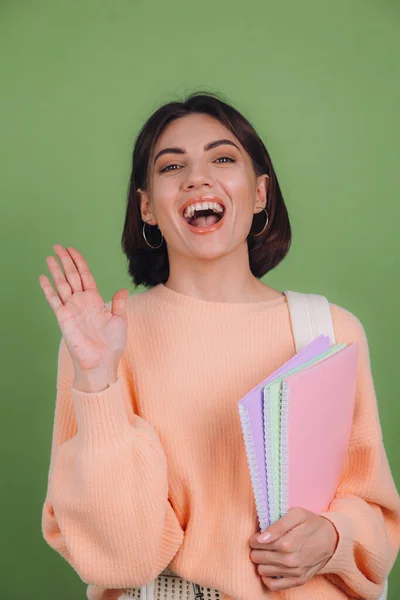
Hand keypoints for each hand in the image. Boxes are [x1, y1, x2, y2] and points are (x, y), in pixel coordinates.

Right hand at [39, 244, 129, 372]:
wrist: (102, 362)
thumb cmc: (112, 344)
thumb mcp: (120, 319)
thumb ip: (119, 303)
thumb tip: (123, 289)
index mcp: (94, 300)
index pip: (85, 275)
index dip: (79, 262)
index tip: (72, 250)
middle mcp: (81, 302)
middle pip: (72, 275)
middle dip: (65, 260)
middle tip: (57, 246)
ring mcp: (71, 308)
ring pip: (62, 284)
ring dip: (56, 270)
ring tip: (50, 256)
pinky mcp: (63, 317)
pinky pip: (54, 300)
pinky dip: (48, 288)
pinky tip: (43, 277)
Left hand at [249, 507, 338, 591]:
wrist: (332, 540)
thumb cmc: (311, 524)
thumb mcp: (296, 514)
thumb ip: (277, 525)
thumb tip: (261, 538)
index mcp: (287, 543)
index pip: (256, 543)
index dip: (255, 537)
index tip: (260, 534)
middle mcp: (290, 561)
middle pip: (257, 557)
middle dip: (257, 549)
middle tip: (263, 544)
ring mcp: (294, 573)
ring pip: (262, 571)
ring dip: (261, 562)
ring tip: (269, 554)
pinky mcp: (298, 581)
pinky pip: (273, 586)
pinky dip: (268, 577)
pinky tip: (271, 567)